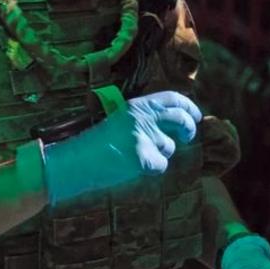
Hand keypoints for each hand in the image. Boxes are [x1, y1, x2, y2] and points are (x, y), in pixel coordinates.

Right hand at [42, 90, 201, 204]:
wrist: (74, 162)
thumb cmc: (97, 144)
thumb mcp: (122, 120)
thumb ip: (146, 117)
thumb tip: (176, 122)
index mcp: (137, 105)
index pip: (173, 98)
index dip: (188, 107)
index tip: (195, 116)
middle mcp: (142, 117)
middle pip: (180, 119)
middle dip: (188, 129)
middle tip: (187, 137)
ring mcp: (142, 137)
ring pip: (169, 147)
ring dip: (161, 154)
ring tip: (137, 155)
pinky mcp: (141, 158)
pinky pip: (161, 165)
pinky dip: (153, 170)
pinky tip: (134, 168)